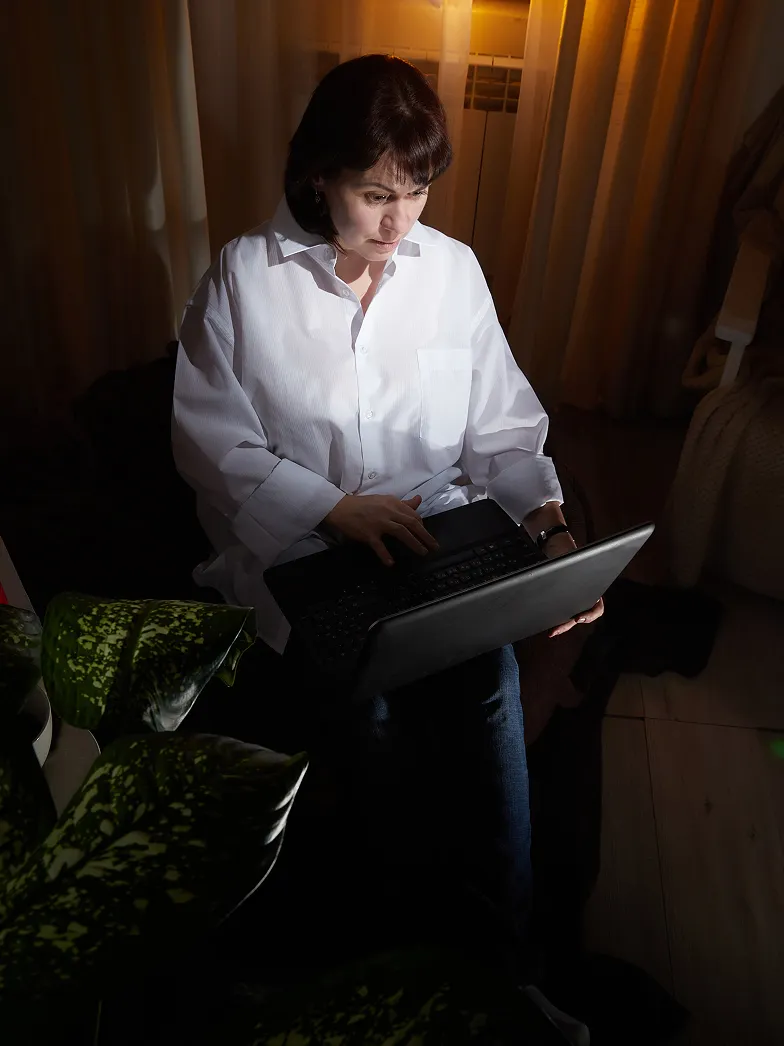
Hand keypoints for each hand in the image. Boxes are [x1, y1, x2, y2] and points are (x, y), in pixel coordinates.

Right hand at [323, 493, 438, 565]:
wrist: (341, 508)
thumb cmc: (364, 505)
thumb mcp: (385, 500)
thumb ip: (403, 503)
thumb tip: (419, 500)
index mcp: (393, 503)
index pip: (413, 515)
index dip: (422, 526)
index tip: (425, 535)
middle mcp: (388, 511)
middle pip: (411, 523)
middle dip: (425, 535)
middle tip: (434, 547)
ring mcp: (378, 523)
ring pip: (401, 532)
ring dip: (413, 543)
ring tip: (422, 552)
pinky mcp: (368, 534)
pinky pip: (379, 545)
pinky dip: (385, 555)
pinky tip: (391, 563)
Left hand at [543, 531, 604, 637]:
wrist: (558, 549)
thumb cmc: (568, 552)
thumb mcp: (572, 556)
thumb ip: (572, 561)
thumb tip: (566, 558)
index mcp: (593, 589)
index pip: (597, 608)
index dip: (590, 614)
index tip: (579, 617)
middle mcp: (586, 597)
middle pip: (582, 616)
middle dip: (569, 624)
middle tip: (558, 629)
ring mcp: (575, 601)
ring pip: (571, 618)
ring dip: (562, 626)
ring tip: (551, 632)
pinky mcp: (564, 602)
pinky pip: (563, 614)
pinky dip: (557, 621)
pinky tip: (549, 626)